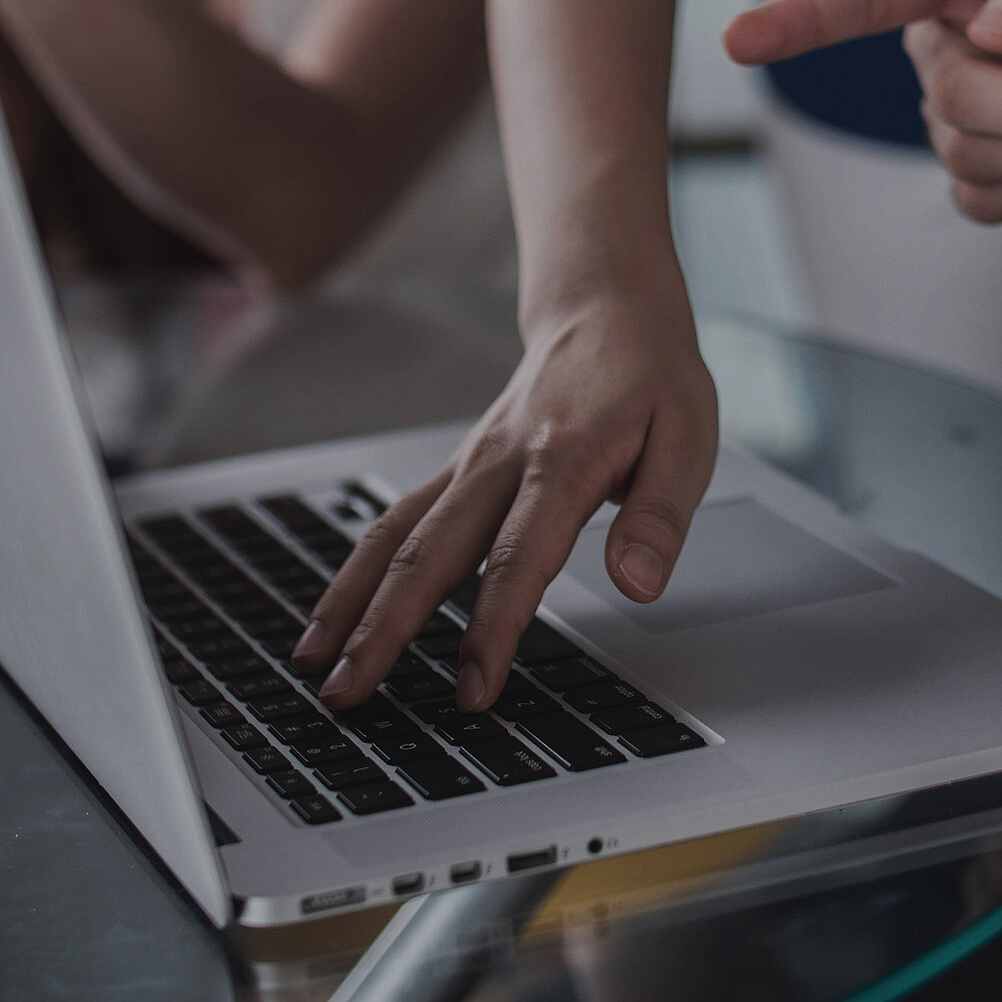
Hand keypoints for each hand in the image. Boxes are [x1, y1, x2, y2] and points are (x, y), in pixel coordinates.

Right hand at [294, 288, 718, 710]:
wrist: (605, 307)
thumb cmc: (650, 377)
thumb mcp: (688, 438)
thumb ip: (660, 515)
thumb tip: (638, 583)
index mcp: (562, 460)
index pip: (517, 558)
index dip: (493, 628)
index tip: (474, 689)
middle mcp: (498, 463)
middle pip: (428, 554)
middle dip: (384, 630)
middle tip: (348, 694)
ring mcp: (468, 465)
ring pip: (394, 537)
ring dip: (350, 603)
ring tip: (313, 665)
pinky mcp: (455, 471)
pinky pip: (395, 522)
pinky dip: (357, 572)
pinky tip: (333, 616)